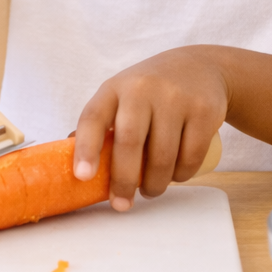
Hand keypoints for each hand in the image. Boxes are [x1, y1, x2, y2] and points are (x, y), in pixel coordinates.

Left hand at [72, 47, 228, 210]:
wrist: (200, 67)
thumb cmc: (150, 91)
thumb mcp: (121, 95)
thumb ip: (100, 124)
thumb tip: (68, 161)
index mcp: (114, 88)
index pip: (93, 117)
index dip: (86, 149)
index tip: (83, 177)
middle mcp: (142, 89)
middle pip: (129, 142)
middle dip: (124, 180)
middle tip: (121, 204)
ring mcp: (175, 98)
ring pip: (162, 156)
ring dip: (155, 184)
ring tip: (151, 190)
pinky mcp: (204, 111)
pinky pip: (190, 157)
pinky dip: (181, 175)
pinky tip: (175, 175)